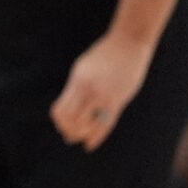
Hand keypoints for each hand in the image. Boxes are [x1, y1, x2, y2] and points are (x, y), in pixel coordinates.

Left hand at [51, 30, 153, 150]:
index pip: (61, 110)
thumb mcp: (83, 68)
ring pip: (88, 126)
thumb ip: (75, 87)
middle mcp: (90, 90)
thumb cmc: (104, 55)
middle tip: (68, 135)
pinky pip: (106, 126)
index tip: (60, 123)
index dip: (58, 121)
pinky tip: (89, 145)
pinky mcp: (119, 101)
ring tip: (78, 139)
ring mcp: (105, 96)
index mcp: (78, 81)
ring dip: (80, 135)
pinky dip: (95, 138)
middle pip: (72, 121)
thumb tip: (66, 107)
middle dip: (68, 131)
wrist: (129, 43)